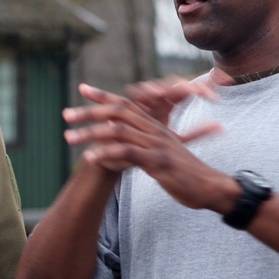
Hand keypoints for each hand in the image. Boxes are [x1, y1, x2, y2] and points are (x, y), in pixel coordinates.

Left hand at [62, 82, 224, 209]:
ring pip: (118, 131)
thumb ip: (146, 149)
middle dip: (90, 112)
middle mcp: (155, 131)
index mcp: (155, 128)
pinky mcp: (159, 161)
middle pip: (118, 113)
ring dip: (91, 133)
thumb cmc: (188, 175)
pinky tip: (89, 157)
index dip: (104, 96)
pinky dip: (107, 153)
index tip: (82, 89)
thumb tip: (127, 149)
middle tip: (66, 115)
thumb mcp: (164, 157)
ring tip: (69, 138)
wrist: (212, 188)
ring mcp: (157, 145)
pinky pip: (129, 153)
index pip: (126, 105)